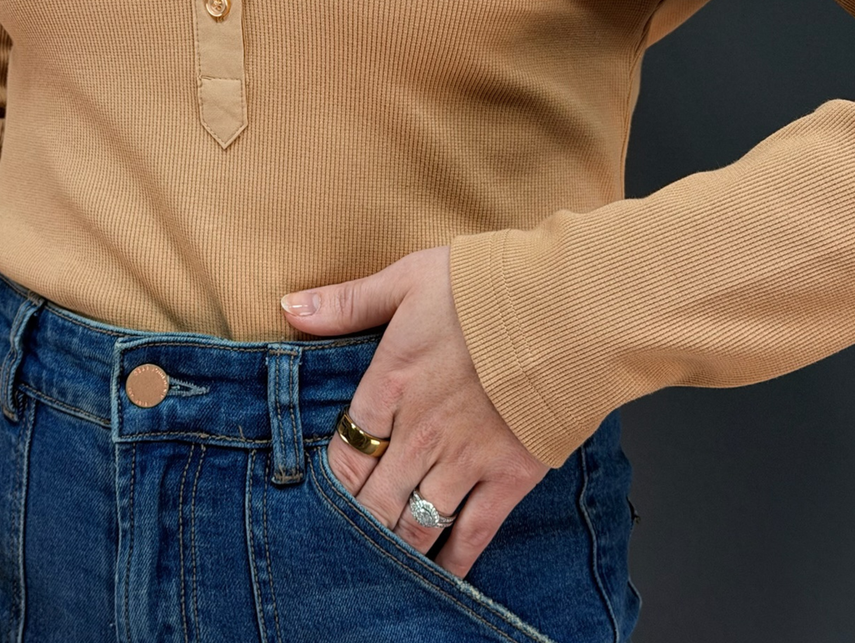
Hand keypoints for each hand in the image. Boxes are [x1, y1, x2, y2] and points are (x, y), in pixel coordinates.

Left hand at [280, 245, 550, 578]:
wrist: (563, 307)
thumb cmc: (486, 287)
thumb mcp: (407, 279)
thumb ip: (348, 302)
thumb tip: (291, 309)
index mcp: (390, 384)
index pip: (343, 453)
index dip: (331, 482)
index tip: (325, 496)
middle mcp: (420, 433)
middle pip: (373, 499)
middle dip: (358, 524)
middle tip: (344, 545)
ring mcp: (464, 460)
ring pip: (415, 524)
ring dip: (395, 546)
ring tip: (383, 563)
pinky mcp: (508, 477)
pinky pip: (472, 534)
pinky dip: (454, 561)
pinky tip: (442, 574)